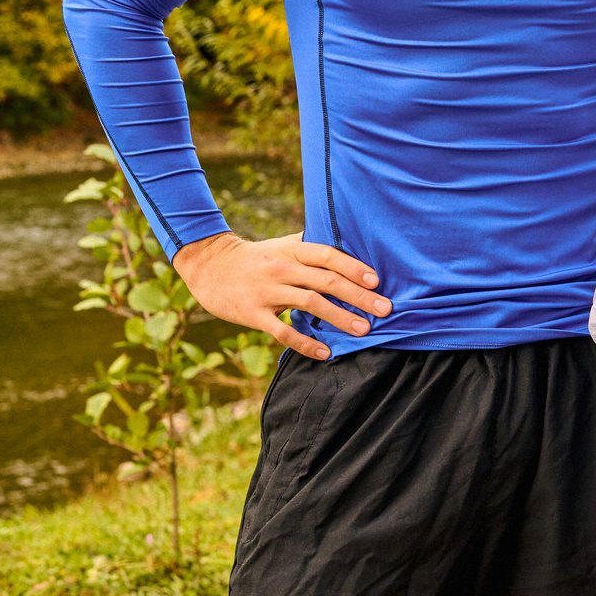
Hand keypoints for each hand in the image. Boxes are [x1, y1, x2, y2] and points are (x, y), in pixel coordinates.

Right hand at [172, 232, 390, 360]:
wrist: (210, 266)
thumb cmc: (256, 257)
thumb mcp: (282, 245)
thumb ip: (311, 246)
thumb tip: (348, 243)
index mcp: (292, 251)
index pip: (328, 256)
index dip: (353, 267)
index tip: (377, 281)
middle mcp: (282, 269)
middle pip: (325, 281)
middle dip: (357, 295)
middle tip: (384, 309)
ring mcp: (267, 292)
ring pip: (309, 305)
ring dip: (339, 318)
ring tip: (364, 330)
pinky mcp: (253, 314)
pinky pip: (283, 331)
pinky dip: (306, 343)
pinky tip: (326, 353)